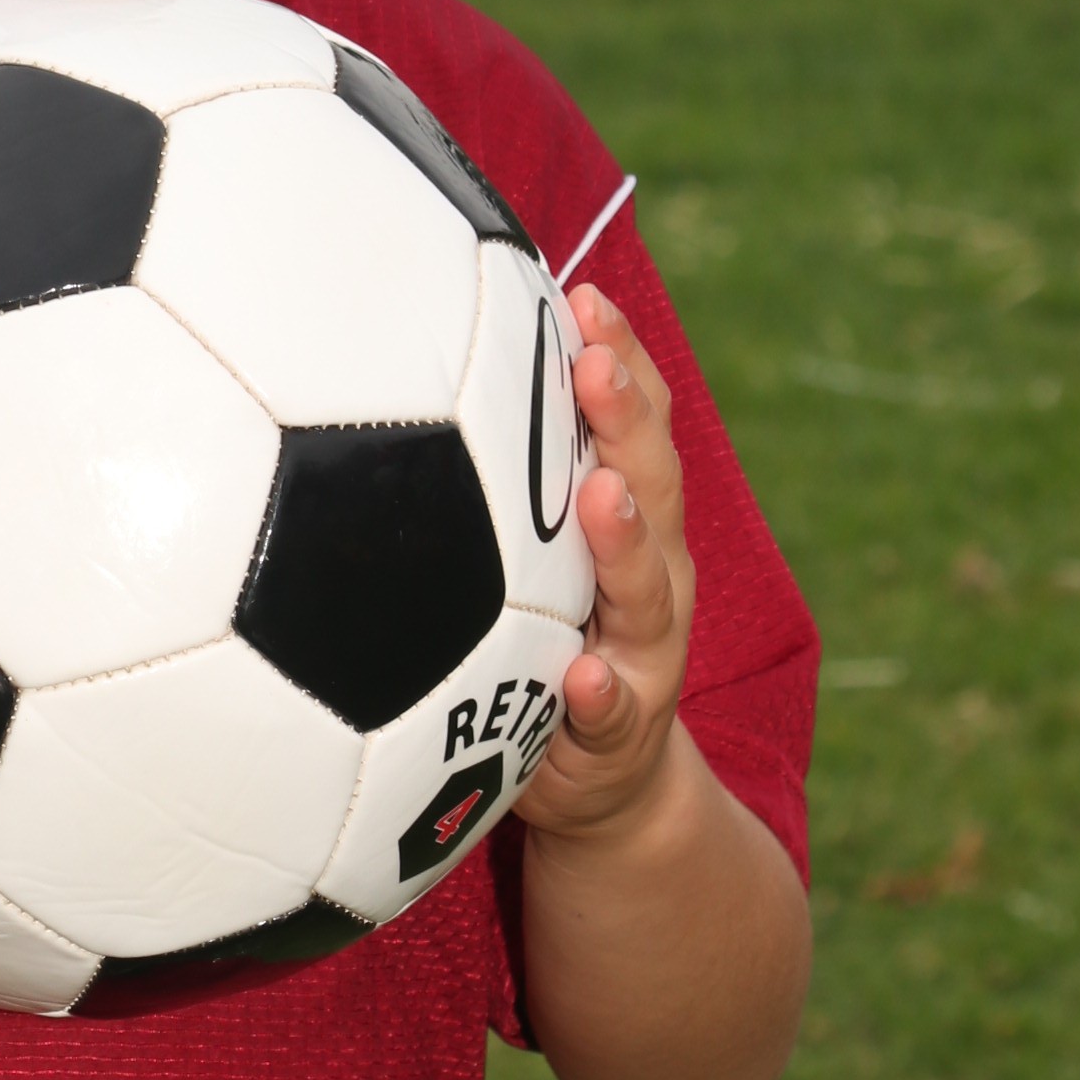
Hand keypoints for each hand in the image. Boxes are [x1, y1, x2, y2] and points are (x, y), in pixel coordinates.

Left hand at [514, 282, 695, 846]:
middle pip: (652, 485)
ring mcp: (645, 655)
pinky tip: (582, 679)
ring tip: (603, 492)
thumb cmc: (549, 643)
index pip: (635, 425)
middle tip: (591, 361)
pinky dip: (600, 695)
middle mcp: (651, 577)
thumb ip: (503, 480)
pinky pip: (613, 713)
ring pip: (648, 591)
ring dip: (626, 540)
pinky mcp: (621, 734)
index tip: (584, 294)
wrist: (608, 785)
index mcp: (629, 522)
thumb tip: (427, 371)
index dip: (619, 358)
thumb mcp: (532, 558)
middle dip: (626, 419)